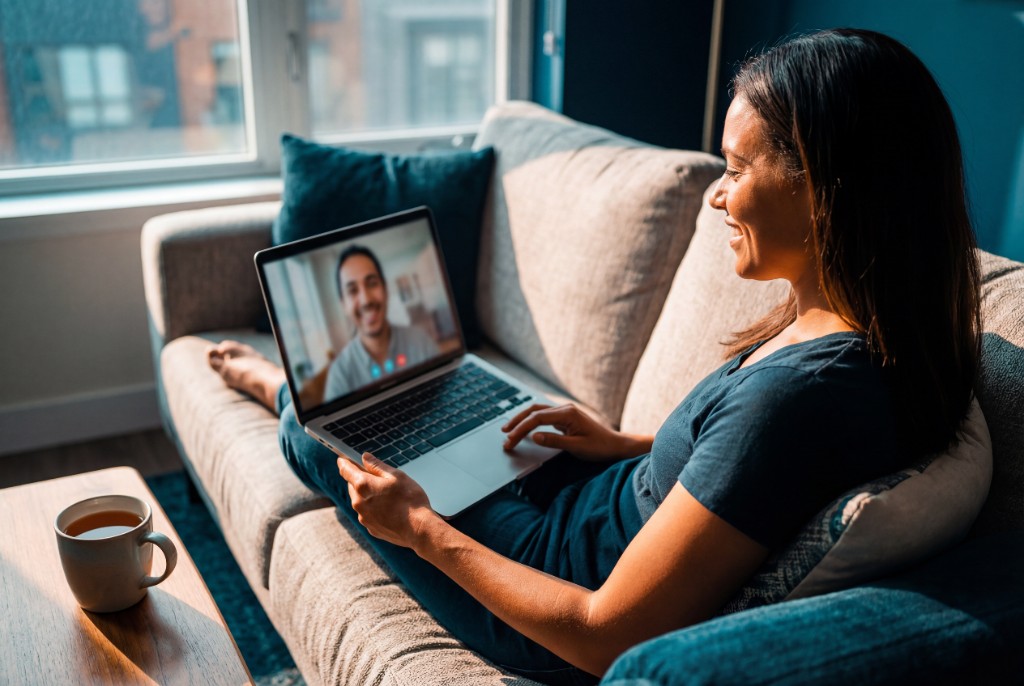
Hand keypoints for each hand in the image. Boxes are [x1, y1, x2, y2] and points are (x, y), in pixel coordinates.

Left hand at [336, 453, 438, 547]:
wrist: (418, 528)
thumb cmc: (410, 500)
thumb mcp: (396, 476)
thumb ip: (377, 466)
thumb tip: (365, 458)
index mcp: (363, 485)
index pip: (346, 470)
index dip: (344, 463)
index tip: (342, 459)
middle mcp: (358, 502)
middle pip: (352, 486)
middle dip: (360, 479)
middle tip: (376, 477)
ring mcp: (363, 517)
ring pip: (360, 501)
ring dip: (367, 495)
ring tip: (387, 495)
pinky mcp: (371, 528)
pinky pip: (367, 514)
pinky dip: (373, 509)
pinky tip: (389, 508)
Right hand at [501, 403, 650, 461]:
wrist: (616, 445)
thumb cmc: (600, 447)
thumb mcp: (577, 448)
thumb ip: (554, 441)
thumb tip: (533, 436)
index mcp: (567, 414)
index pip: (537, 418)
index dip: (521, 429)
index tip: (510, 440)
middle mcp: (565, 409)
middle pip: (533, 411)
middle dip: (517, 422)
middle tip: (504, 436)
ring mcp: (565, 412)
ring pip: (537, 411)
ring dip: (521, 420)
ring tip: (508, 430)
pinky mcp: (565, 418)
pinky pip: (543, 416)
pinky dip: (530, 421)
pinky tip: (523, 428)